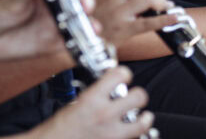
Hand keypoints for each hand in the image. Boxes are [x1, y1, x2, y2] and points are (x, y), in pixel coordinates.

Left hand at [0, 0, 89, 62]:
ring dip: (89, 18)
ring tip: (89, 20)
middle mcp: (55, 5)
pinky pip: (75, 41)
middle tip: (82, 2)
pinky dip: (86, 40)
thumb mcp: (8, 4)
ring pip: (80, 19)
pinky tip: (92, 37)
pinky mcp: (56, 42)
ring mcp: (57, 23)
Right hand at [29, 66, 152, 138]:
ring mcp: (112, 134)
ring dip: (144, 118)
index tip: (124, 76)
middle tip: (134, 98)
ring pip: (143, 122)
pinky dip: (137, 136)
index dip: (124, 73)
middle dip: (138, 96)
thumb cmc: (61, 127)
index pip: (120, 74)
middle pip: (139, 97)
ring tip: (142, 117)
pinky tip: (134, 133)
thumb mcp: (77, 102)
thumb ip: (97, 93)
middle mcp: (105, 115)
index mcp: (93, 99)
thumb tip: (111, 85)